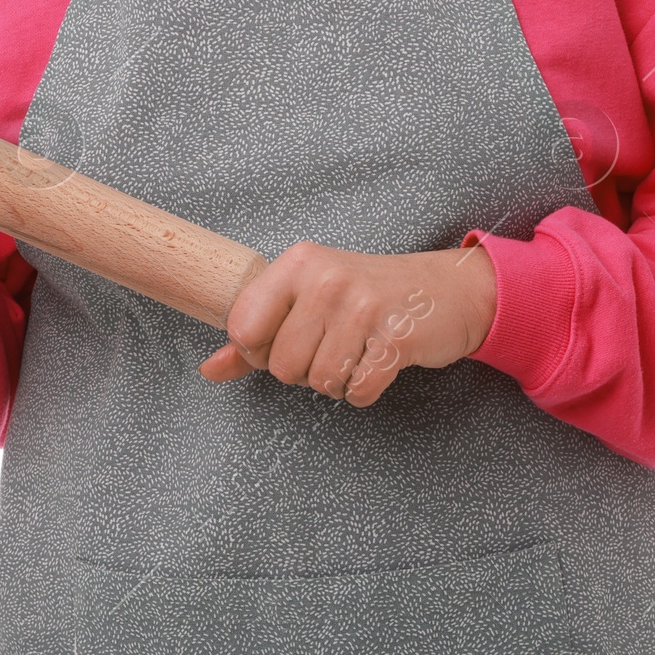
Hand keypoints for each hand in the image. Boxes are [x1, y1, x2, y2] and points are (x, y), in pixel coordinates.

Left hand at [197, 241, 499, 406]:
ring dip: (336, 380)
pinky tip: (377, 361)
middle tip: (331, 345)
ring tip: (356, 350)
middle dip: (303, 371)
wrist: (444, 289)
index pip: (243, 328)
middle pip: (282, 365)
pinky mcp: (396, 337)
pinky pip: (357, 391)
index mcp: (297, 263)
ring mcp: (363, 306)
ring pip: (319, 382)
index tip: (284, 341)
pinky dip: (365, 390)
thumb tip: (209, 370)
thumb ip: (255, 334)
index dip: (258, 351)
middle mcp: (327, 278)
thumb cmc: (365, 295)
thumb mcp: (306, 299)